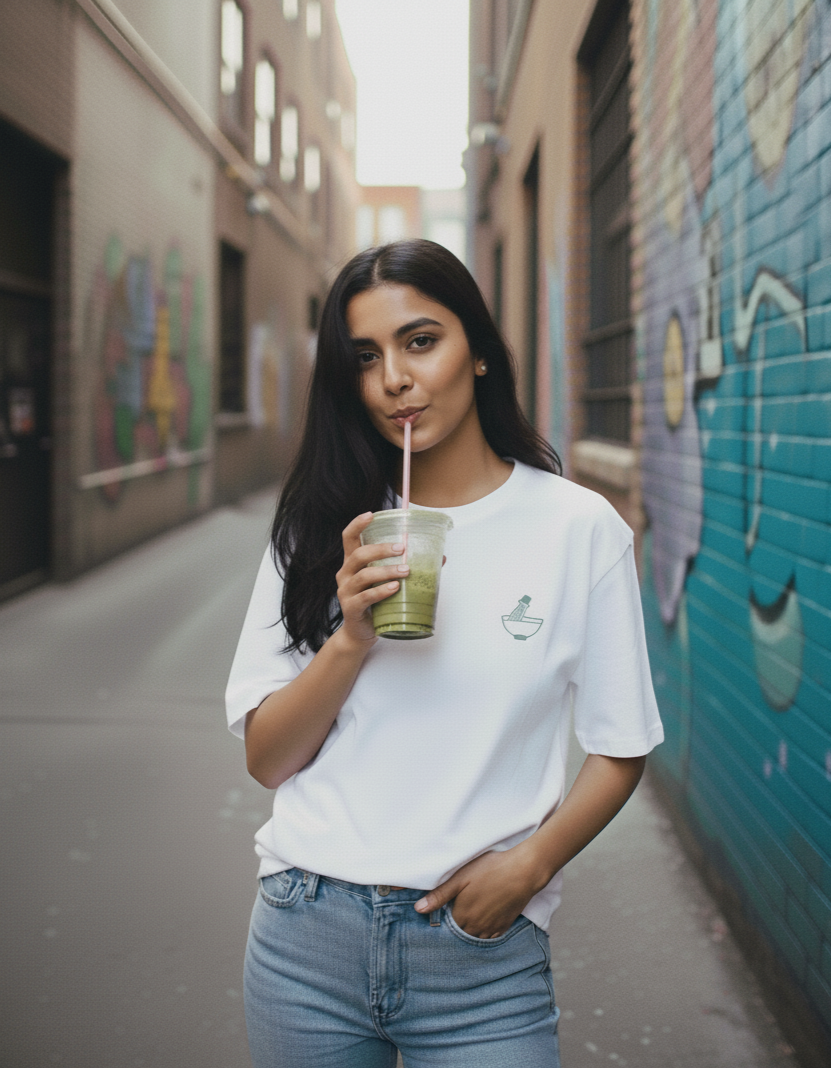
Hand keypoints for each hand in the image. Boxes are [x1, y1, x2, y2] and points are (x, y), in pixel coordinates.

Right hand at [335, 513, 408, 645]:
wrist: (360, 632)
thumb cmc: (375, 602)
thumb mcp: (387, 581)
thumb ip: (406, 567)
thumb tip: (440, 558)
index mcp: (353, 563)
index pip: (349, 537)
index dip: (358, 524)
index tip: (371, 514)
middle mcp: (345, 573)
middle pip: (359, 554)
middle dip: (381, 549)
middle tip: (402, 548)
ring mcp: (346, 591)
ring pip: (364, 575)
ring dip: (386, 571)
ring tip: (405, 571)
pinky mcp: (351, 608)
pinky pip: (365, 597)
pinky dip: (381, 591)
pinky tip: (395, 588)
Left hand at [414, 848, 540, 938]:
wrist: (523, 871)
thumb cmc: (490, 870)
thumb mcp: (461, 878)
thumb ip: (440, 895)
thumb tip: (418, 909)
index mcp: (462, 915)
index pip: (446, 925)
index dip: (444, 917)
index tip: (445, 908)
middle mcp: (476, 927)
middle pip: (460, 933)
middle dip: (456, 925)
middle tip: (458, 910)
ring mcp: (491, 928)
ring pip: (474, 937)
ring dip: (470, 930)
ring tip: (470, 916)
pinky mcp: (504, 925)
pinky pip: (490, 937)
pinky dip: (485, 932)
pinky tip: (483, 921)